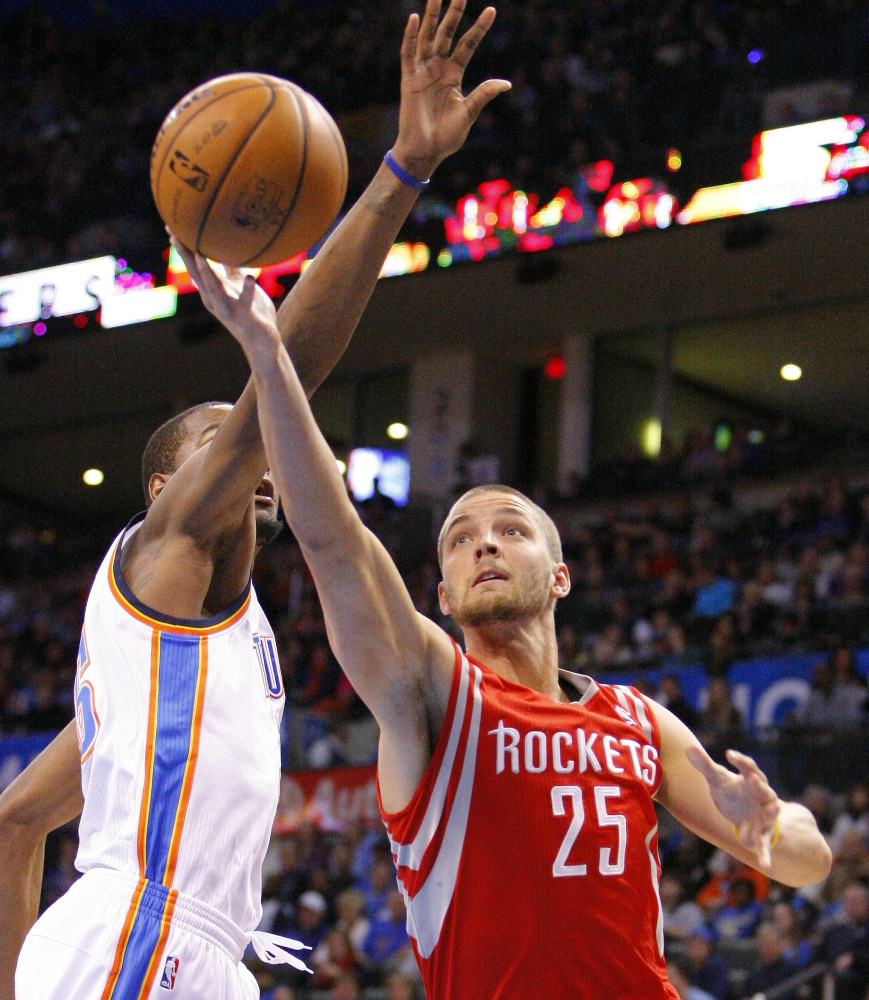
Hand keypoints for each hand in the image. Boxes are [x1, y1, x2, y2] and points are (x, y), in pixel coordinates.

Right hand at [170, 235, 280, 355]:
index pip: (194, 266)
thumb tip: (225, 247)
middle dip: (186, 255)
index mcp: (212, 291)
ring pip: (214, 288)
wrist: (263, 343)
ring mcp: (228, 309)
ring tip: (200, 254)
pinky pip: (246, 301)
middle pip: (197, 274)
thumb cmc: (252, 313)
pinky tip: (251, 278)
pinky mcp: (244, 316)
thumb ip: (232, 270)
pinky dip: (248, 290)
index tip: (171, 227)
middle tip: (174, 235)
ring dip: (207, 272)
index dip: (184, 248)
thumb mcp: (239, 287)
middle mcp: (214, 300)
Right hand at [391, 0, 510, 180]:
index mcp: (454, 74)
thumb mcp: (468, 113)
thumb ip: (483, 94)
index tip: (491, 10)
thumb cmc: (446, 138)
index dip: (479, 28)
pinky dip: (410, 36)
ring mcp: (422, 72)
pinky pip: (408, 53)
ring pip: (427, 37)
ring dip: (432, 16)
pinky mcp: (408, 80)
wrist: (425, 152)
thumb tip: (506, 83)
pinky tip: (414, 18)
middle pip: (447, 33)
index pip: (467, 44)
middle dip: (454, 12)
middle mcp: (438, 68)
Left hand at [686, 744, 780, 869]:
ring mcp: (764, 816)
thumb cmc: (731, 791)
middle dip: (760, 785)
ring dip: (772, 811)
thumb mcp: (717, 778)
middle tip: (754, 778)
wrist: (742, 812)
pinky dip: (766, 855)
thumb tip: (688, 746)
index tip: (729, 754)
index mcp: (751, 780)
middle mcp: (762, 797)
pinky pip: (765, 846)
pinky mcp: (761, 835)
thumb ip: (704, 764)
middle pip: (764, 789)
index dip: (741, 761)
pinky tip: (766, 866)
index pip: (748, 767)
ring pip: (770, 813)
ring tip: (776, 808)